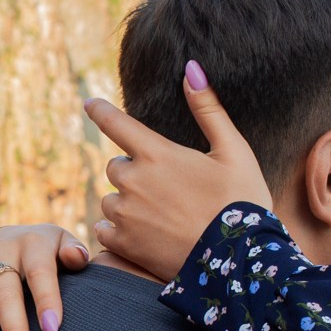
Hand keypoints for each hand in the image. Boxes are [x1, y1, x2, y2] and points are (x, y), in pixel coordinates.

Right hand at [0, 224, 89, 330]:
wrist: (5, 239)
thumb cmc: (45, 251)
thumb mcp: (62, 243)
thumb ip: (73, 252)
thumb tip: (78, 258)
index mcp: (30, 244)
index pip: (38, 273)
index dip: (45, 300)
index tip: (52, 330)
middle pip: (3, 293)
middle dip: (12, 328)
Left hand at [84, 62, 275, 281]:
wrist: (240, 262)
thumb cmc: (241, 203)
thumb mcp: (233, 150)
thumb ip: (208, 109)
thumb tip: (191, 68)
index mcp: (157, 154)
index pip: (116, 123)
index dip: (100, 112)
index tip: (89, 105)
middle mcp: (134, 181)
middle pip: (116, 167)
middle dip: (134, 173)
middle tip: (167, 189)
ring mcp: (125, 214)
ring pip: (111, 199)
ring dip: (127, 203)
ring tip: (162, 217)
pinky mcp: (122, 245)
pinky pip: (104, 229)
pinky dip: (118, 230)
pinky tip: (145, 235)